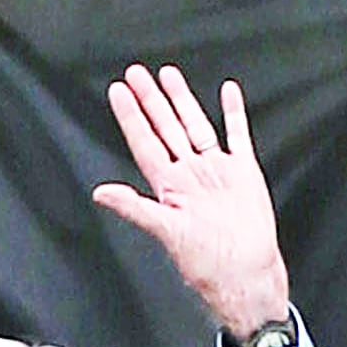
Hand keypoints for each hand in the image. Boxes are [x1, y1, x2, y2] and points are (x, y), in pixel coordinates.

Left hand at [92, 64, 291, 336]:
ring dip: (182, 100)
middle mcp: (189, 174)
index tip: (119, 91)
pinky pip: (236, 135)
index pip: (145, 142)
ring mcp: (216, 170)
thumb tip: (100, 193)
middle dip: (151, 100)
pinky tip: (227, 92)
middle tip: (136, 73)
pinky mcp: (242, 172)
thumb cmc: (206, 262)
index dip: (131, 117)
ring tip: (169, 74)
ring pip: (195, 125)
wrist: (246, 274)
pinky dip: (233, 113)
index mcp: (169, 186)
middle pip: (166, 128)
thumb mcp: (166, 233)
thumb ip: (135, 208)